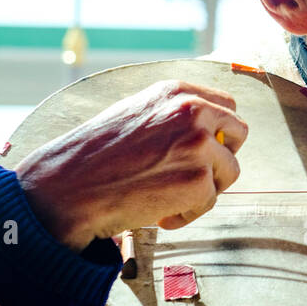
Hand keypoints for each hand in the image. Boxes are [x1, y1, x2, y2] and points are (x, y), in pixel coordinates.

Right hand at [15, 80, 248, 250]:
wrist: (67, 190)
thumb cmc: (94, 157)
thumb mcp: (134, 114)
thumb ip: (171, 115)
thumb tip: (207, 126)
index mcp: (177, 92)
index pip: (226, 104)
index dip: (219, 130)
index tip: (204, 148)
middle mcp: (193, 111)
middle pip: (239, 132)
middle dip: (222, 155)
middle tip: (194, 174)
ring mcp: (199, 146)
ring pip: (229, 171)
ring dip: (205, 189)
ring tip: (168, 196)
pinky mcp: (199, 181)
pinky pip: (210, 202)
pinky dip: (187, 213)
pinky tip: (158, 213)